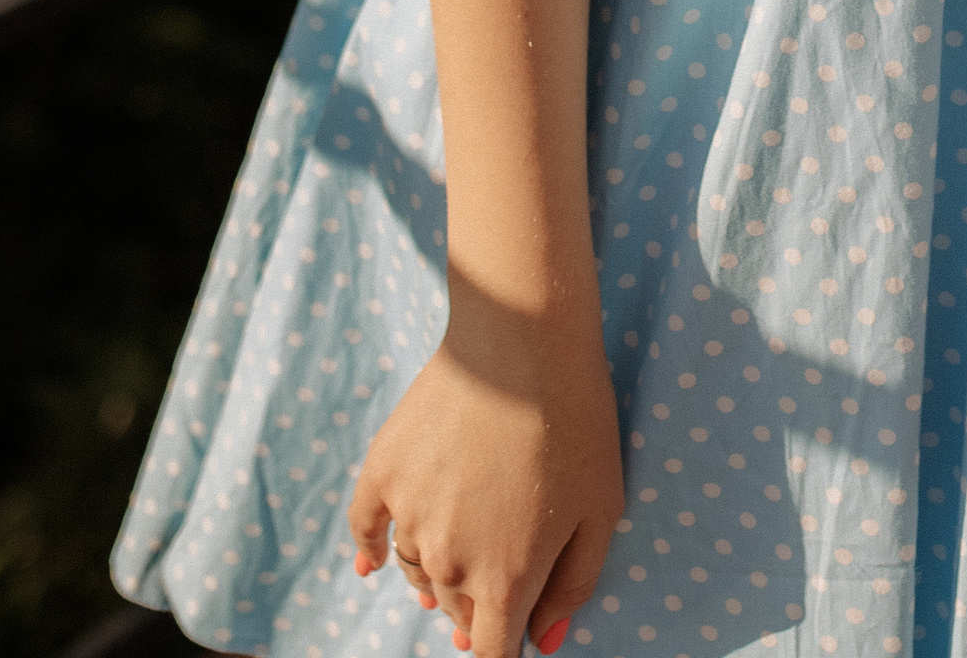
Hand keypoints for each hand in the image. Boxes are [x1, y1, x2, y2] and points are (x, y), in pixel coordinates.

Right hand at [348, 304, 623, 657]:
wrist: (523, 340)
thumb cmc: (576, 422)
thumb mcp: (601, 511)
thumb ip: (573, 586)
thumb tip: (544, 641)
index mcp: (505, 580)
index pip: (493, 651)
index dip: (505, 646)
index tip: (515, 629)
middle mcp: (449, 561)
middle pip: (457, 608)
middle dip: (478, 601)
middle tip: (500, 565)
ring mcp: (409, 516)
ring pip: (418, 571)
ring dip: (437, 571)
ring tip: (459, 546)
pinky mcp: (383, 472)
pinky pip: (366, 530)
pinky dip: (370, 552)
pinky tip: (372, 566)